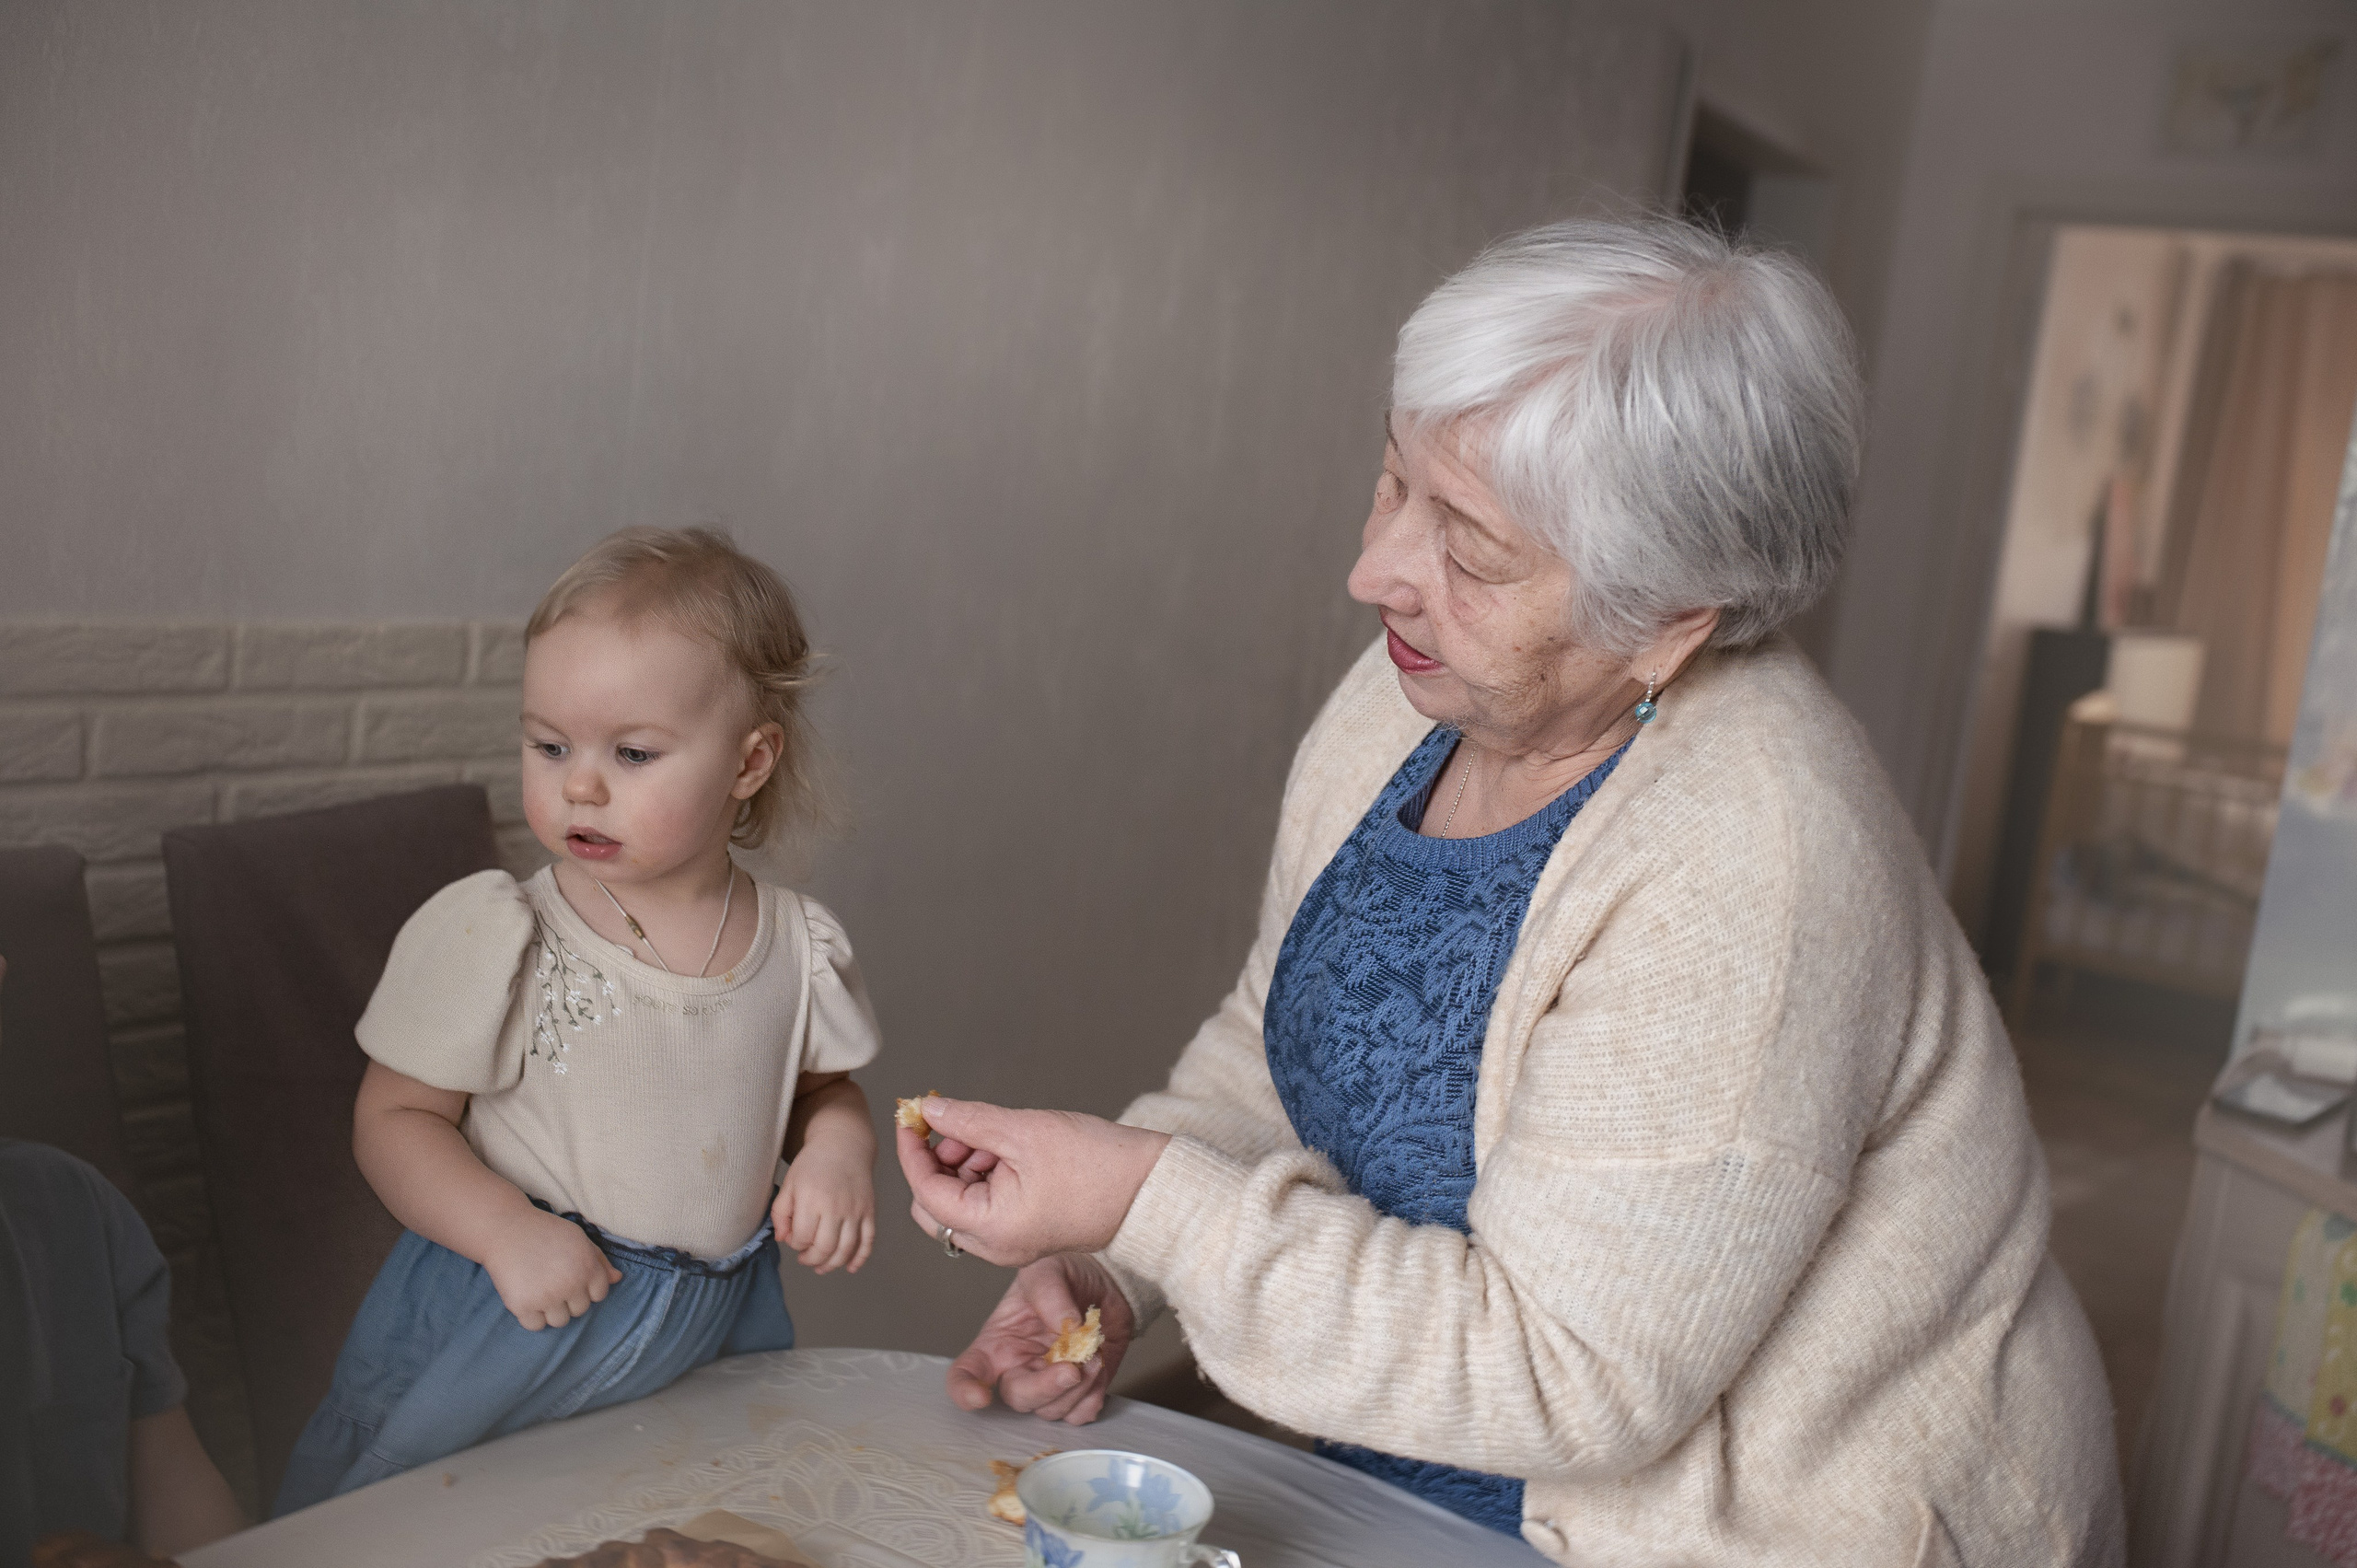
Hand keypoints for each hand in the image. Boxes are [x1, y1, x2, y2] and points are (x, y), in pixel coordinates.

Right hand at [482, 1208, 620, 1330]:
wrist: (506, 1229)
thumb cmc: (546, 1232)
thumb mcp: (579, 1239)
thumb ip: (599, 1260)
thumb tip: (617, 1279)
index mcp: (588, 1267)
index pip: (599, 1295)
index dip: (586, 1288)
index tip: (571, 1278)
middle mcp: (570, 1284)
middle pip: (580, 1310)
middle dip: (569, 1299)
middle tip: (552, 1280)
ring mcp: (546, 1297)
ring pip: (560, 1321)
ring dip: (551, 1310)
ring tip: (539, 1289)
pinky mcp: (523, 1306)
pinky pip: (536, 1326)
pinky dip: (531, 1316)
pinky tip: (527, 1296)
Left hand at [774, 1138, 876, 1273]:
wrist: (844, 1144)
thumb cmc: (812, 1163)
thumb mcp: (789, 1183)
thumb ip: (780, 1212)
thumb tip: (783, 1239)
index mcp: (812, 1200)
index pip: (802, 1238)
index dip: (795, 1245)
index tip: (794, 1238)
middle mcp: (835, 1207)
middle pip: (824, 1249)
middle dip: (811, 1260)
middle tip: (805, 1258)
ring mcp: (855, 1211)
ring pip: (846, 1250)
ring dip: (832, 1265)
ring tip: (821, 1267)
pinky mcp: (869, 1211)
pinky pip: (868, 1241)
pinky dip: (860, 1258)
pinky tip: (850, 1267)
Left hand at [897, 1096, 1169, 1267]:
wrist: (1150, 1188)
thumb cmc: (1096, 1163)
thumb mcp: (1024, 1132)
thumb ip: (969, 1122)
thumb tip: (930, 1112)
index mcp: (990, 1229)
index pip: (926, 1191)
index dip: (913, 1150)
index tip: (913, 1116)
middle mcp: (995, 1246)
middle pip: (936, 1206)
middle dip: (939, 1163)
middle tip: (963, 1127)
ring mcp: (1010, 1242)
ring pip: (960, 1204)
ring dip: (965, 1166)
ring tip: (996, 1137)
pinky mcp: (1025, 1232)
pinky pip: (986, 1206)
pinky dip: (986, 1176)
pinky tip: (1008, 1151)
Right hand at [948, 1255, 1135, 1423]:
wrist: (1106, 1280)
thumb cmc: (1065, 1274)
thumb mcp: (1047, 1270)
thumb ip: (1050, 1294)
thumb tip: (1067, 1325)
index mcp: (998, 1343)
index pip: (966, 1372)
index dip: (964, 1390)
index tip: (981, 1397)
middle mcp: (1019, 1368)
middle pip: (1018, 1398)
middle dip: (1045, 1388)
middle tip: (1071, 1368)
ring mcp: (1048, 1383)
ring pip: (1052, 1410)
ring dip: (1078, 1388)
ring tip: (1094, 1354)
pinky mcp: (1078, 1392)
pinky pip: (1080, 1414)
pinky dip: (1092, 1397)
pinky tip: (1098, 1367)